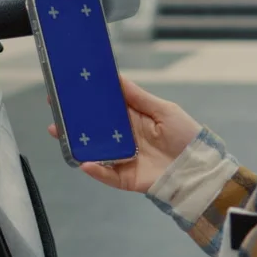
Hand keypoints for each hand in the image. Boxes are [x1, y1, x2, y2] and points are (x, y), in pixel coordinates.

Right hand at [48, 77, 201, 192]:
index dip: (90, 99)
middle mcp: (125, 138)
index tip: (70, 88)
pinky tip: (83, 161)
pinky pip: (106, 174)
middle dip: (75, 120)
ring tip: (59, 132)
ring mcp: (123, 158)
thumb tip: (117, 78)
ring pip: (94, 150)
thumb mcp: (164, 110)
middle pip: (95, 128)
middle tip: (56, 109)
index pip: (107, 107)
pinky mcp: (126, 178)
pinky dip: (95, 169)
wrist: (200, 168)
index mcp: (134, 119)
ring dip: (76, 142)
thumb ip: (138, 97)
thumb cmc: (186, 136)